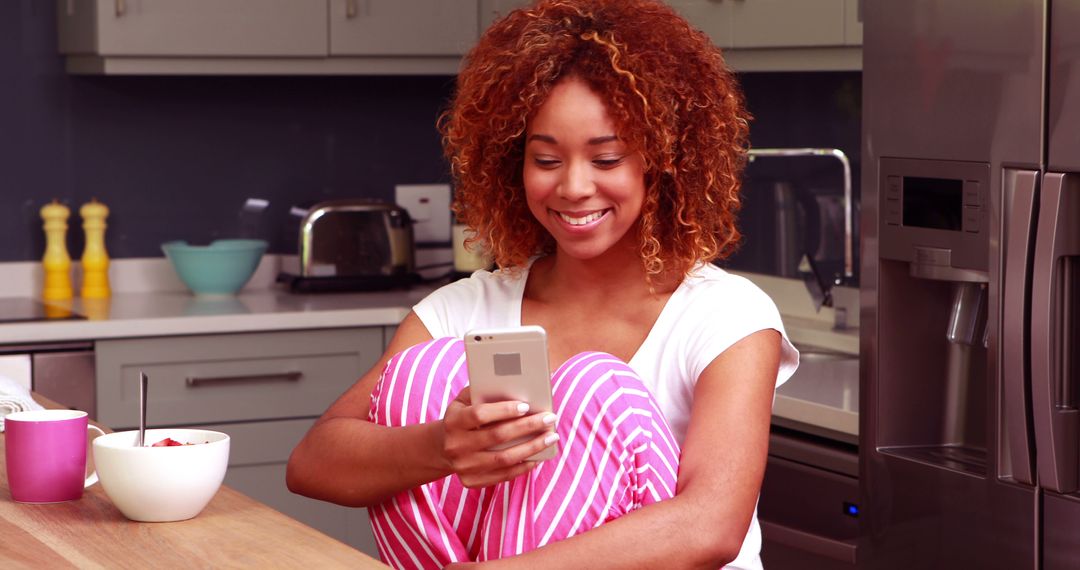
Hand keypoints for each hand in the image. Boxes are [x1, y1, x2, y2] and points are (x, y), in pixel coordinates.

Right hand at [441, 387, 558, 487]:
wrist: (441, 448)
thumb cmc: (461, 417)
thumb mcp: (463, 401)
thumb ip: (482, 392)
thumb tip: (516, 387)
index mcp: (453, 422)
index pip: (480, 415)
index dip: (503, 410)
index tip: (526, 405)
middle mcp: (456, 446)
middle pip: (497, 436)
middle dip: (527, 426)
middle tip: (550, 418)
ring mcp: (464, 466)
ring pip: (504, 458)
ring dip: (532, 447)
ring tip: (551, 437)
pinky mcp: (472, 481)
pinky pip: (504, 475)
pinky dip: (524, 466)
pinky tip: (538, 456)